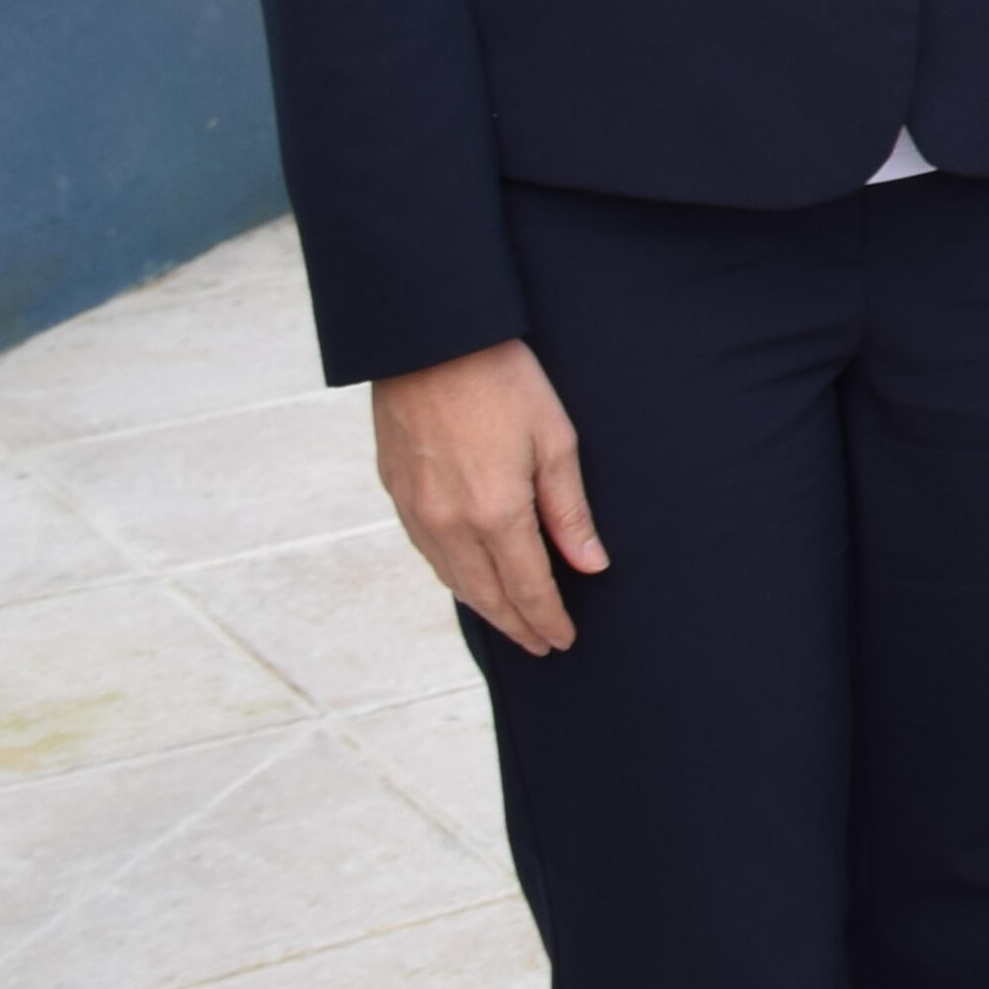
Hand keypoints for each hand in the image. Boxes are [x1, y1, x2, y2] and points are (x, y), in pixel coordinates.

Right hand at [374, 340, 603, 652]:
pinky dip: (454, 577)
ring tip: (512, 622)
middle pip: (487, 595)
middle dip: (518, 625)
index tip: (564, 641)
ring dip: (485, 607)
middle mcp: (449, 525)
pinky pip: (428, 553)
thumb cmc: (504, 382)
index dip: (548, 619)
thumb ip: (569, 511)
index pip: (528, 588)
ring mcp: (416, 513)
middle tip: (542, 646)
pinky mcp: (396, 495)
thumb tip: (591, 566)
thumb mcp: (555, 440)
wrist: (428, 342)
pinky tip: (470, 579)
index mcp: (494, 514)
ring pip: (453, 580)